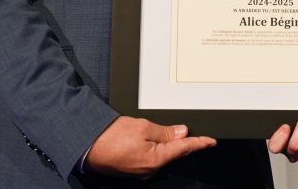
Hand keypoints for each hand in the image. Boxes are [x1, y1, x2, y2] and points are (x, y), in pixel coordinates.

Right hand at [85, 116, 215, 176]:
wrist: (86, 145)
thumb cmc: (110, 136)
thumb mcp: (143, 127)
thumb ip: (165, 132)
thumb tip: (182, 132)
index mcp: (156, 160)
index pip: (184, 149)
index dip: (199, 143)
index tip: (211, 141)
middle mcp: (150, 170)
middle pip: (173, 153)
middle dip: (181, 142)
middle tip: (187, 130)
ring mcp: (140, 171)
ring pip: (161, 155)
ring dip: (165, 144)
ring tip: (158, 130)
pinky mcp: (132, 169)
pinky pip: (150, 157)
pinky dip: (154, 148)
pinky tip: (150, 139)